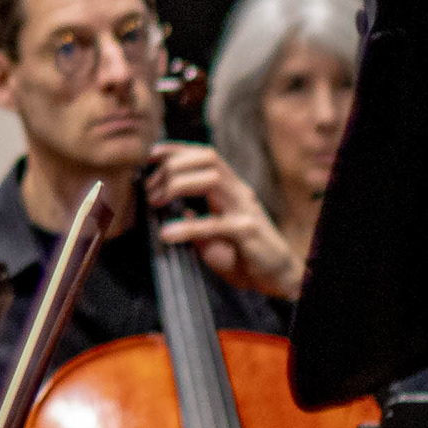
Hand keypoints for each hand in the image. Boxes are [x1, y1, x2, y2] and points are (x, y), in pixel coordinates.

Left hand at [147, 144, 304, 301]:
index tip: (152, 154)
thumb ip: (195, 219)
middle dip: (172, 168)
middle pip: (207, 160)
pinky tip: (167, 233)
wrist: (277, 278)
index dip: (178, 149)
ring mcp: (245, 210)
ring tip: (156, 202)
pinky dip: (187, 227)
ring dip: (178, 185)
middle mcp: (239, 193)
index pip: (206, 156)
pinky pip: (216, 224)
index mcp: (231, 190)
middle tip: (150, 191)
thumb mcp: (212, 235)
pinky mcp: (248, 233)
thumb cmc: (243, 255)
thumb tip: (173, 208)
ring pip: (212, 180)